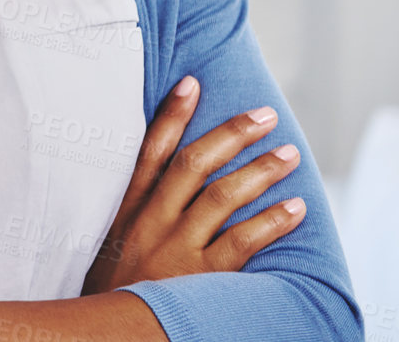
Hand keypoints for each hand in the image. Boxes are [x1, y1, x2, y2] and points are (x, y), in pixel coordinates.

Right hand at [83, 74, 305, 292]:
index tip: (192, 83)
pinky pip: (241, 243)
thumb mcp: (110, 249)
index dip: (171, 115)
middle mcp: (150, 223)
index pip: (150, 152)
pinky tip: (295, 209)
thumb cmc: (113, 294)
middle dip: (230, 134)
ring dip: (259, 171)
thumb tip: (166, 187)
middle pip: (192, 164)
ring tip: (288, 155)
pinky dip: (271, 223)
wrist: (103, 336)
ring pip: (221, 196)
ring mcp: (175, 250)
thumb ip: (137, 218)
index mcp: (127, 211)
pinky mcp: (200, 280)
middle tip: (263, 115)